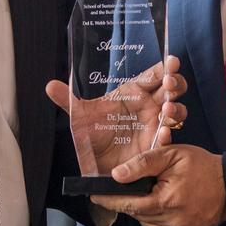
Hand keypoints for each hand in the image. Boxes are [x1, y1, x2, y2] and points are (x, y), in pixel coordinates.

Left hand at [47, 54, 186, 178]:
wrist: (96, 164)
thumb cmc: (93, 134)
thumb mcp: (80, 117)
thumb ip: (68, 100)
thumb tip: (49, 85)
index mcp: (134, 92)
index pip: (154, 74)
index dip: (165, 67)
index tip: (171, 62)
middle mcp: (148, 105)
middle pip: (171, 88)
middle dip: (175, 83)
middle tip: (169, 83)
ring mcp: (155, 124)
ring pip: (175, 111)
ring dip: (176, 108)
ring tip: (166, 109)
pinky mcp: (155, 144)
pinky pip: (167, 137)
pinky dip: (168, 134)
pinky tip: (163, 134)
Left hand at [91, 143, 225, 225]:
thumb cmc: (202, 167)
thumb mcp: (172, 156)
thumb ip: (143, 164)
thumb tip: (116, 175)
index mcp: (167, 201)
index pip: (129, 204)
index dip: (110, 200)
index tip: (94, 196)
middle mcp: (173, 222)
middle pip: (137, 214)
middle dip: (133, 200)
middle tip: (140, 186)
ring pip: (147, 223)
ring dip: (146, 210)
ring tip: (159, 193)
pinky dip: (159, 219)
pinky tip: (170, 206)